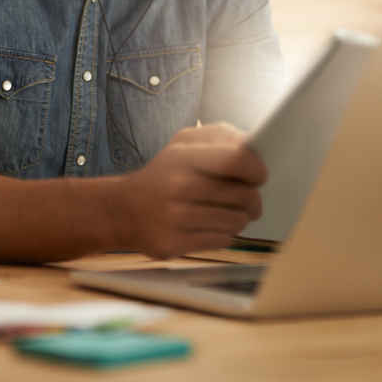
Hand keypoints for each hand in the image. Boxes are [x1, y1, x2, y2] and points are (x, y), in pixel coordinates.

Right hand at [115, 123, 267, 259]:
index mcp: (184, 157)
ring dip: (238, 218)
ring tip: (225, 212)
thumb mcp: (184, 144)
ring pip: (237, 221)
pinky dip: (222, 234)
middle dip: (253, 199)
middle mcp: (179, 187)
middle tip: (247, 199)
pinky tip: (209, 225)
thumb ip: (220, 137)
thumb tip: (253, 147)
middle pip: (244, 196)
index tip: (258, 175)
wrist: (123, 209)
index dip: (257, 169)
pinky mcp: (173, 244)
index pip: (238, 159)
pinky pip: (221, 241)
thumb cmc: (164, 175)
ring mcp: (175, 219)